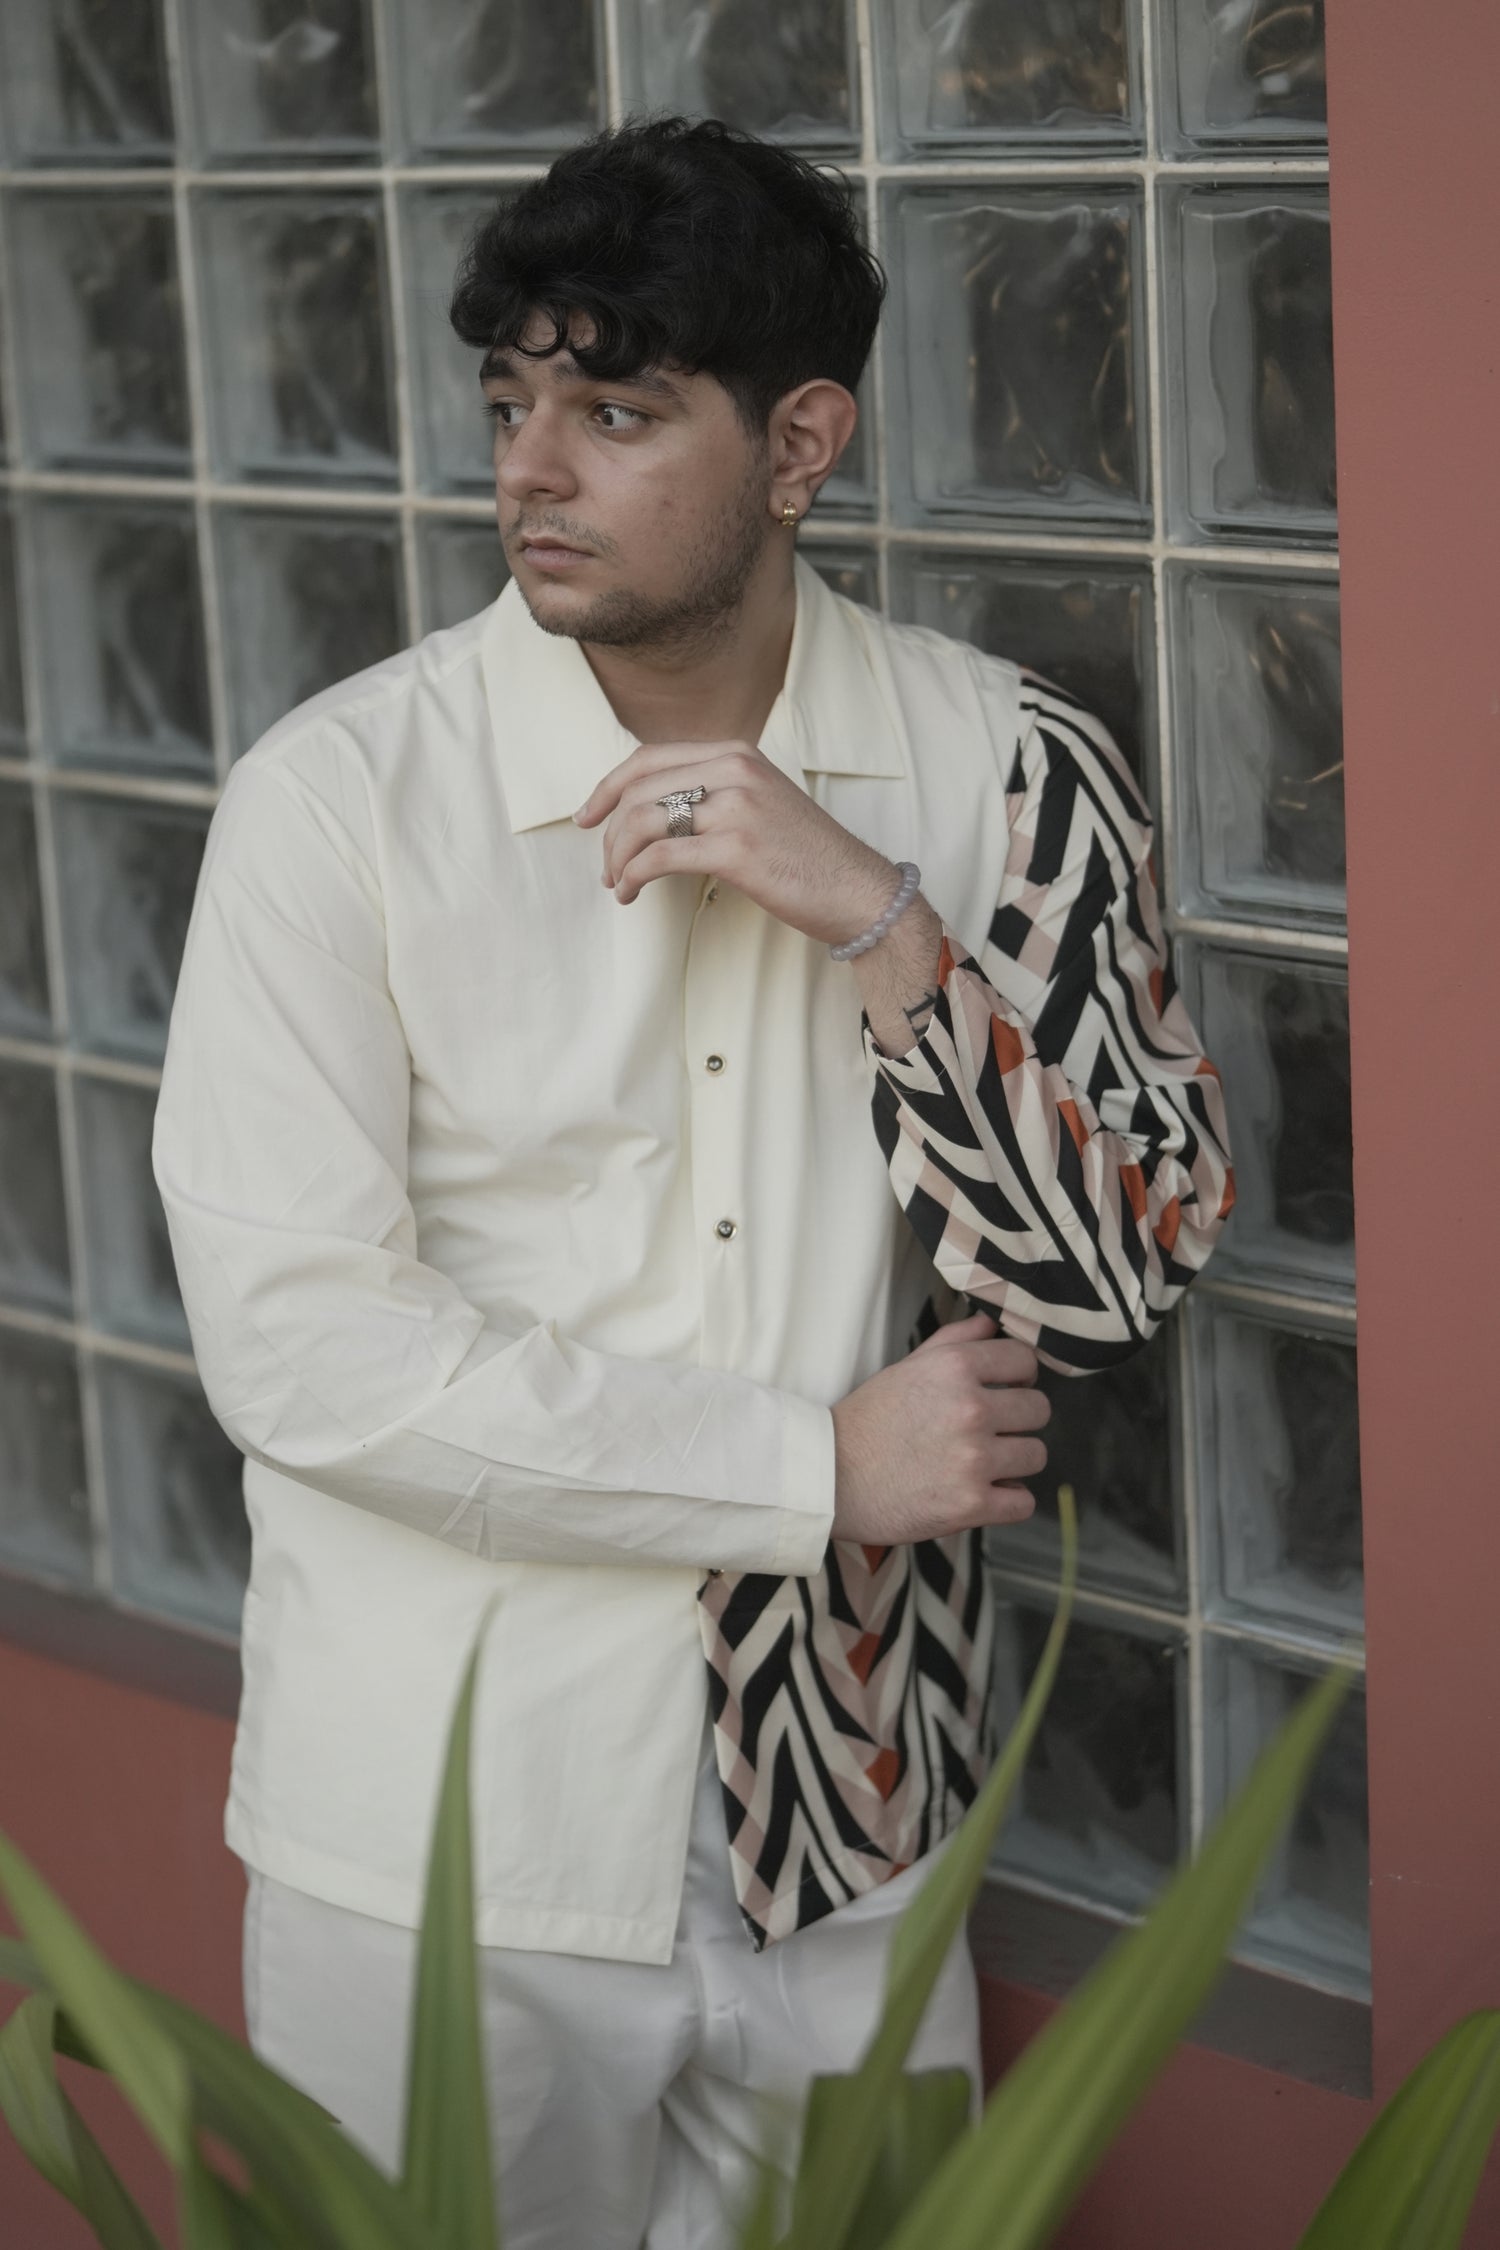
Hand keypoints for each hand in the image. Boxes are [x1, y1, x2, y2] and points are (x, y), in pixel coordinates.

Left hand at [573, 737, 902, 947]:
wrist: (858, 890)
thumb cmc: (807, 857)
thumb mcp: (761, 802)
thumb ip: (715, 793)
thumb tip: (652, 812)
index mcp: (737, 753)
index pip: (650, 757)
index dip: (608, 787)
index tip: (588, 816)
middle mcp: (734, 770)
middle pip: (638, 789)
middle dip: (609, 831)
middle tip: (604, 864)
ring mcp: (736, 807)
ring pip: (643, 822)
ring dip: (617, 857)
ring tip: (617, 883)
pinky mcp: (735, 849)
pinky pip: (659, 857)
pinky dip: (633, 877)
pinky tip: (631, 893)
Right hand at [829, 1309, 1048, 1543]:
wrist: (829, 1478)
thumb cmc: (867, 1422)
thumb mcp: (907, 1368)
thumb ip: (955, 1341)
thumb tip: (991, 1324)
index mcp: (955, 1368)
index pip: (1026, 1361)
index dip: (1019, 1377)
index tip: (1006, 1390)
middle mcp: (970, 1409)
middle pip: (1039, 1409)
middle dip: (1018, 1421)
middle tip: (991, 1431)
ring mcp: (974, 1458)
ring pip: (1036, 1455)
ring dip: (1014, 1462)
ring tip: (983, 1464)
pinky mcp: (972, 1504)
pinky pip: (1023, 1502)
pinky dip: (1008, 1501)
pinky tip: (984, 1492)